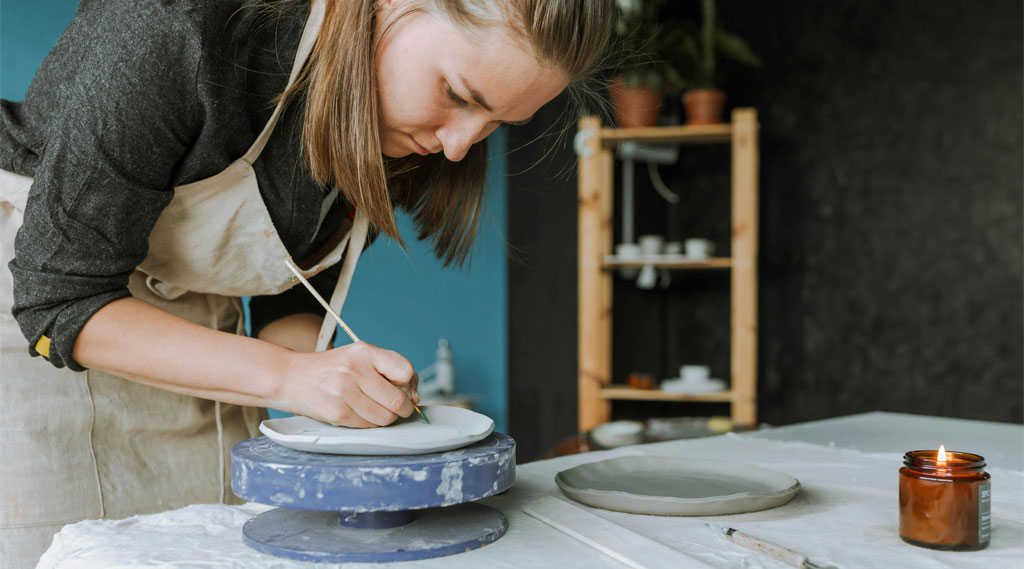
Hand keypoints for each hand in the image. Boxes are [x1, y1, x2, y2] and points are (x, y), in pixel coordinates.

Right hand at [282, 341, 419, 427]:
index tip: (403, 388)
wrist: (291, 377)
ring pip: (385, 417)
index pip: (405, 371)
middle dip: (403, 408)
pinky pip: (368, 426)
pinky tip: (360, 412)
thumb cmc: (332, 368)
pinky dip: (370, 423)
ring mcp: (344, 393)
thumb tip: (415, 397)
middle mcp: (355, 370)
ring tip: (375, 409)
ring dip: (387, 418)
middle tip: (397, 407)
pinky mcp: (337, 413)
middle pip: (398, 400)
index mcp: (364, 352)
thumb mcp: (359, 356)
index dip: (409, 384)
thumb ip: (389, 370)